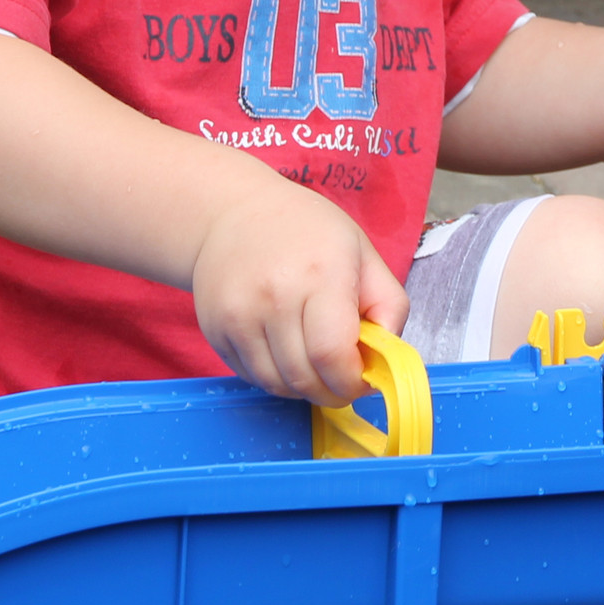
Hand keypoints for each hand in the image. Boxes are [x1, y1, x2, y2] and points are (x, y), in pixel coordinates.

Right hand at [187, 174, 408, 407]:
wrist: (234, 212)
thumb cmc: (308, 232)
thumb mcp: (363, 253)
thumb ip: (388, 305)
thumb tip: (387, 358)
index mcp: (320, 274)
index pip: (333, 354)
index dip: (352, 381)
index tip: (363, 380)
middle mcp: (274, 296)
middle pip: (304, 376)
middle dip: (331, 392)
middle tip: (342, 381)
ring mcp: (238, 315)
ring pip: (276, 384)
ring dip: (302, 388)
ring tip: (315, 366)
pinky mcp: (214, 329)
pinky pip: (250, 376)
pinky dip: (273, 377)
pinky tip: (285, 353)